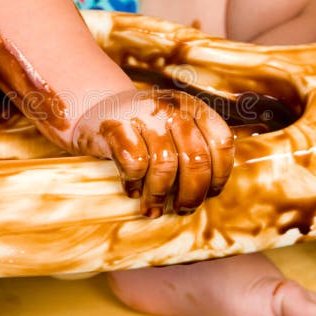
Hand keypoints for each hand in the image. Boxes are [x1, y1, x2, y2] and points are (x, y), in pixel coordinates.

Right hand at [72, 89, 234, 217]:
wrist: (95, 108)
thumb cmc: (143, 129)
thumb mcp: (175, 128)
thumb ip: (196, 147)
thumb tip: (210, 191)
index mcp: (193, 107)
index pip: (221, 143)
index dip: (219, 175)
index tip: (209, 193)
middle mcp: (171, 107)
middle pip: (196, 160)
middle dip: (191, 194)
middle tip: (182, 209)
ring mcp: (143, 115)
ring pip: (165, 165)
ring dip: (159, 195)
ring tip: (152, 208)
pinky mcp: (116, 127)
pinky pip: (135, 164)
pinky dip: (134, 184)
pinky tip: (132, 190)